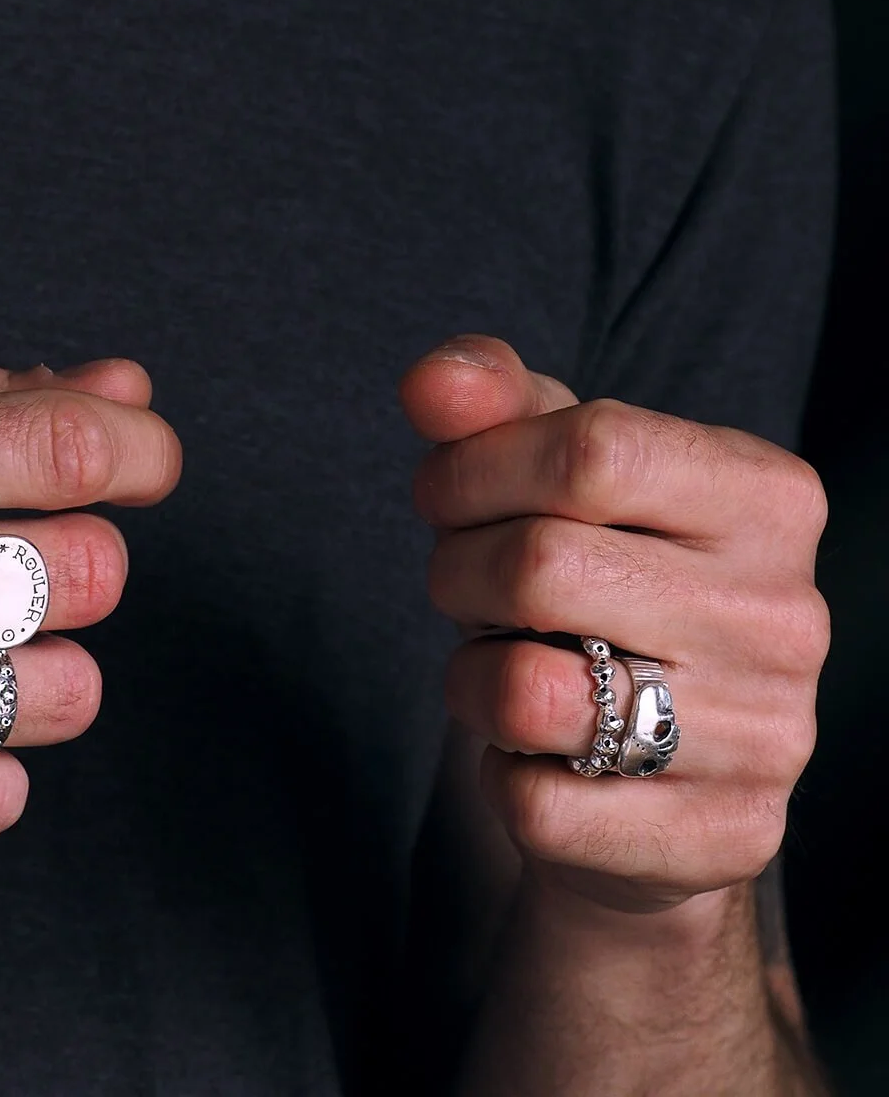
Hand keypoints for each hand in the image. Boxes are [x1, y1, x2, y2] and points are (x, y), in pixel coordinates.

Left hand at [401, 336, 828, 914]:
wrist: (661, 767)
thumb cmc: (598, 584)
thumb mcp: (555, 474)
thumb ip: (495, 403)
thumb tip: (433, 382)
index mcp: (769, 497)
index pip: (593, 449)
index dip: (475, 467)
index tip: (440, 493)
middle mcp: (788, 615)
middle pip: (543, 564)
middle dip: (455, 569)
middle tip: (457, 583)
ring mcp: (769, 735)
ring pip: (530, 694)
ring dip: (470, 678)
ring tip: (495, 668)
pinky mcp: (725, 838)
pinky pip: (539, 807)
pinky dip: (502, 775)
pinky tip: (541, 758)